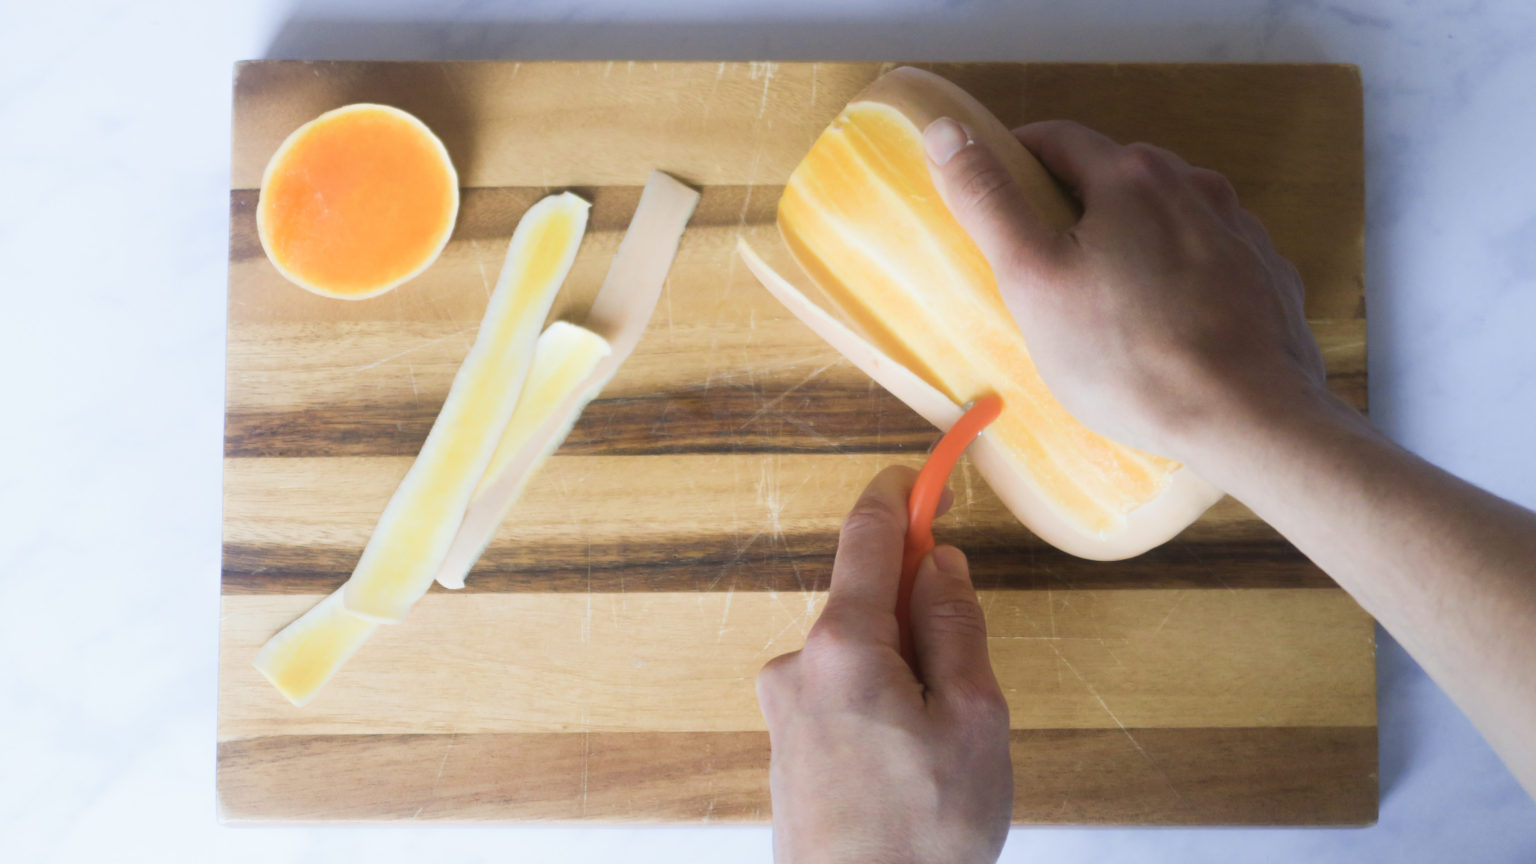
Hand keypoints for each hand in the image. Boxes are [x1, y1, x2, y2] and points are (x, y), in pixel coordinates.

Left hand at [756, 466, 1010, 863]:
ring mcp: (786, 709)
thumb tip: (939, 563)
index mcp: (842, 647)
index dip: (900, 496)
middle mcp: (797, 666)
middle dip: (922, 611)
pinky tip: (911, 763)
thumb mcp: (972, 719)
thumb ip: (955, 626)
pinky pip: (844, 694)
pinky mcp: (788, 747)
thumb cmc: (925, 834)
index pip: (866, 537)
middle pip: (867, 600)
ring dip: (907, 669)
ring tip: (944, 747)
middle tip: (971, 675)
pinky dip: (883, 702)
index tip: (923, 472)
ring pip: (861, 654)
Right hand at [922, 117, 1327, 469]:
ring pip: (1168, 216)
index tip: (993, 200)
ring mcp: (1242, 230)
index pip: (1056, 138)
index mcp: (1130, 175)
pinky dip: (1182, 274)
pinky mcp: (1268, 276)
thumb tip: (946, 130)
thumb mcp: (1032, 278)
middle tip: (1043, 263)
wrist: (1247, 419)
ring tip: (1108, 301)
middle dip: (1075, 205)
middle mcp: (1195, 185)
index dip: (1014, 160)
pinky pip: (1210, 258)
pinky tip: (1167, 325)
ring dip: (1133, 239)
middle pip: (1115, 176)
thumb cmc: (1125, 356)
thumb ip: (988, 200)